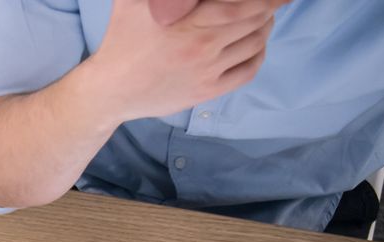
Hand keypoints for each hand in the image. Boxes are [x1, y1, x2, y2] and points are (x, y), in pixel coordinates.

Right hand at [84, 0, 285, 121]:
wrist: (111, 90)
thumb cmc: (122, 40)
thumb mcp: (133, 2)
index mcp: (188, 23)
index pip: (243, 5)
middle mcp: (202, 47)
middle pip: (254, 21)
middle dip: (269, 7)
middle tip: (273, 1)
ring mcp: (207, 72)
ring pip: (254, 44)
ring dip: (265, 27)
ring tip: (263, 18)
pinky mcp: (207, 91)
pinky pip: (248, 70)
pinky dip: (259, 54)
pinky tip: (256, 44)